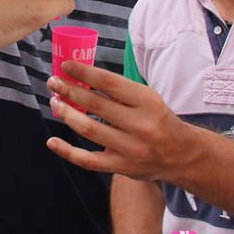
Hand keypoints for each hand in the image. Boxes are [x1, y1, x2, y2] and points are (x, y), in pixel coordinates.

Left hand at [44, 62, 191, 180]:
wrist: (181, 154)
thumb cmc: (157, 119)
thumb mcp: (148, 98)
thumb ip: (119, 90)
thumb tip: (81, 76)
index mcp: (147, 102)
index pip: (110, 83)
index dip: (84, 73)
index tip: (66, 66)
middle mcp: (140, 125)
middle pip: (96, 105)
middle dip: (69, 91)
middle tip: (54, 82)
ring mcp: (130, 148)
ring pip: (88, 130)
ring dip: (67, 114)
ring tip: (55, 102)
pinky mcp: (121, 167)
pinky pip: (88, 160)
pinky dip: (67, 151)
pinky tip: (52, 141)